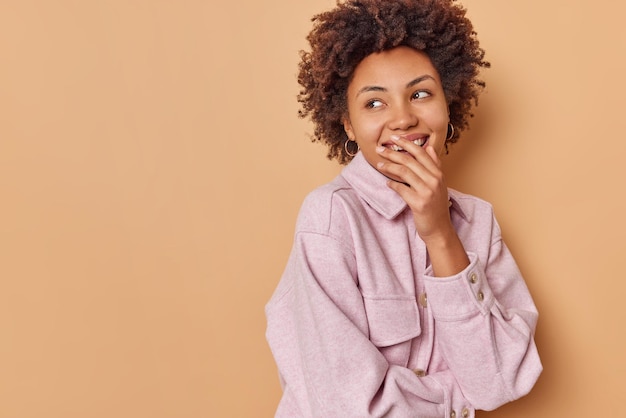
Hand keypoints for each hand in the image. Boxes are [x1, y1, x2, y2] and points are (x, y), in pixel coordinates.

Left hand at [375, 135, 469, 275]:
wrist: (439, 229)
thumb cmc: (436, 206)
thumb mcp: (439, 184)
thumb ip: (434, 165)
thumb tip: (429, 147)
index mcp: (438, 174)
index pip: (421, 153)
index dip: (407, 143)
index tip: (394, 138)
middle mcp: (434, 180)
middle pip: (409, 160)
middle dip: (392, 153)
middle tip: (379, 149)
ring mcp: (427, 192)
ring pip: (404, 172)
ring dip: (389, 167)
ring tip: (379, 165)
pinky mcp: (419, 203)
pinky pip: (401, 189)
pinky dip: (392, 185)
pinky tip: (387, 183)